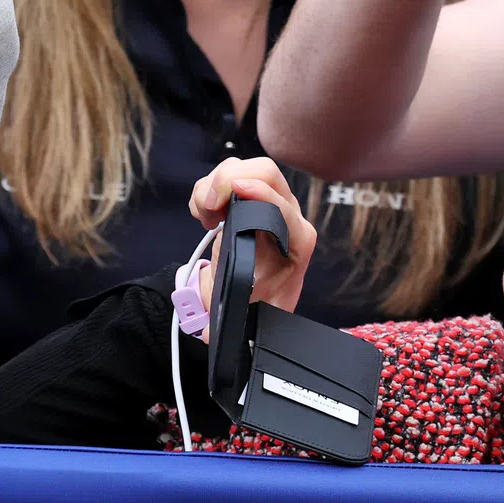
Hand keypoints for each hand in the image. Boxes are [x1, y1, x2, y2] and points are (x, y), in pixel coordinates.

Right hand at [189, 157, 316, 320]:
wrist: (257, 293)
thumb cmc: (261, 300)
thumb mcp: (258, 312)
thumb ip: (239, 320)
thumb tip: (207, 334)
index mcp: (298, 239)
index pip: (283, 206)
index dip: (260, 195)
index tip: (231, 195)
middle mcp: (286, 213)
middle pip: (266, 171)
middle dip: (230, 178)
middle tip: (209, 207)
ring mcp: (265, 198)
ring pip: (240, 167)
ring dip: (212, 185)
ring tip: (205, 217)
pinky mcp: (245, 193)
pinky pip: (225, 174)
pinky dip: (206, 188)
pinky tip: (206, 213)